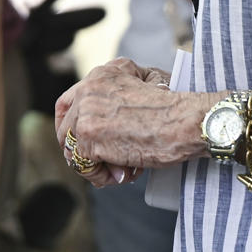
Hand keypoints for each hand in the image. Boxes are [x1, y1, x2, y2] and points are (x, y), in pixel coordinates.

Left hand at [55, 57, 214, 186]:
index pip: (68, 103)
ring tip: (123, 169)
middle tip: (108, 162)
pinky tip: (124, 173)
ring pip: (74, 150)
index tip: (82, 141)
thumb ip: (121, 89)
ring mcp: (85, 113)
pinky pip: (84, 166)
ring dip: (96, 165)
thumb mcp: (146, 80)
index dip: (72, 126)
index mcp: (100, 75)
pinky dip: (103, 176)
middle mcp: (87, 90)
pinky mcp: (89, 137)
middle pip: (67, 130)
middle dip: (85, 150)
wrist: (185, 121)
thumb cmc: (174, 107)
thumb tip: (108, 118)